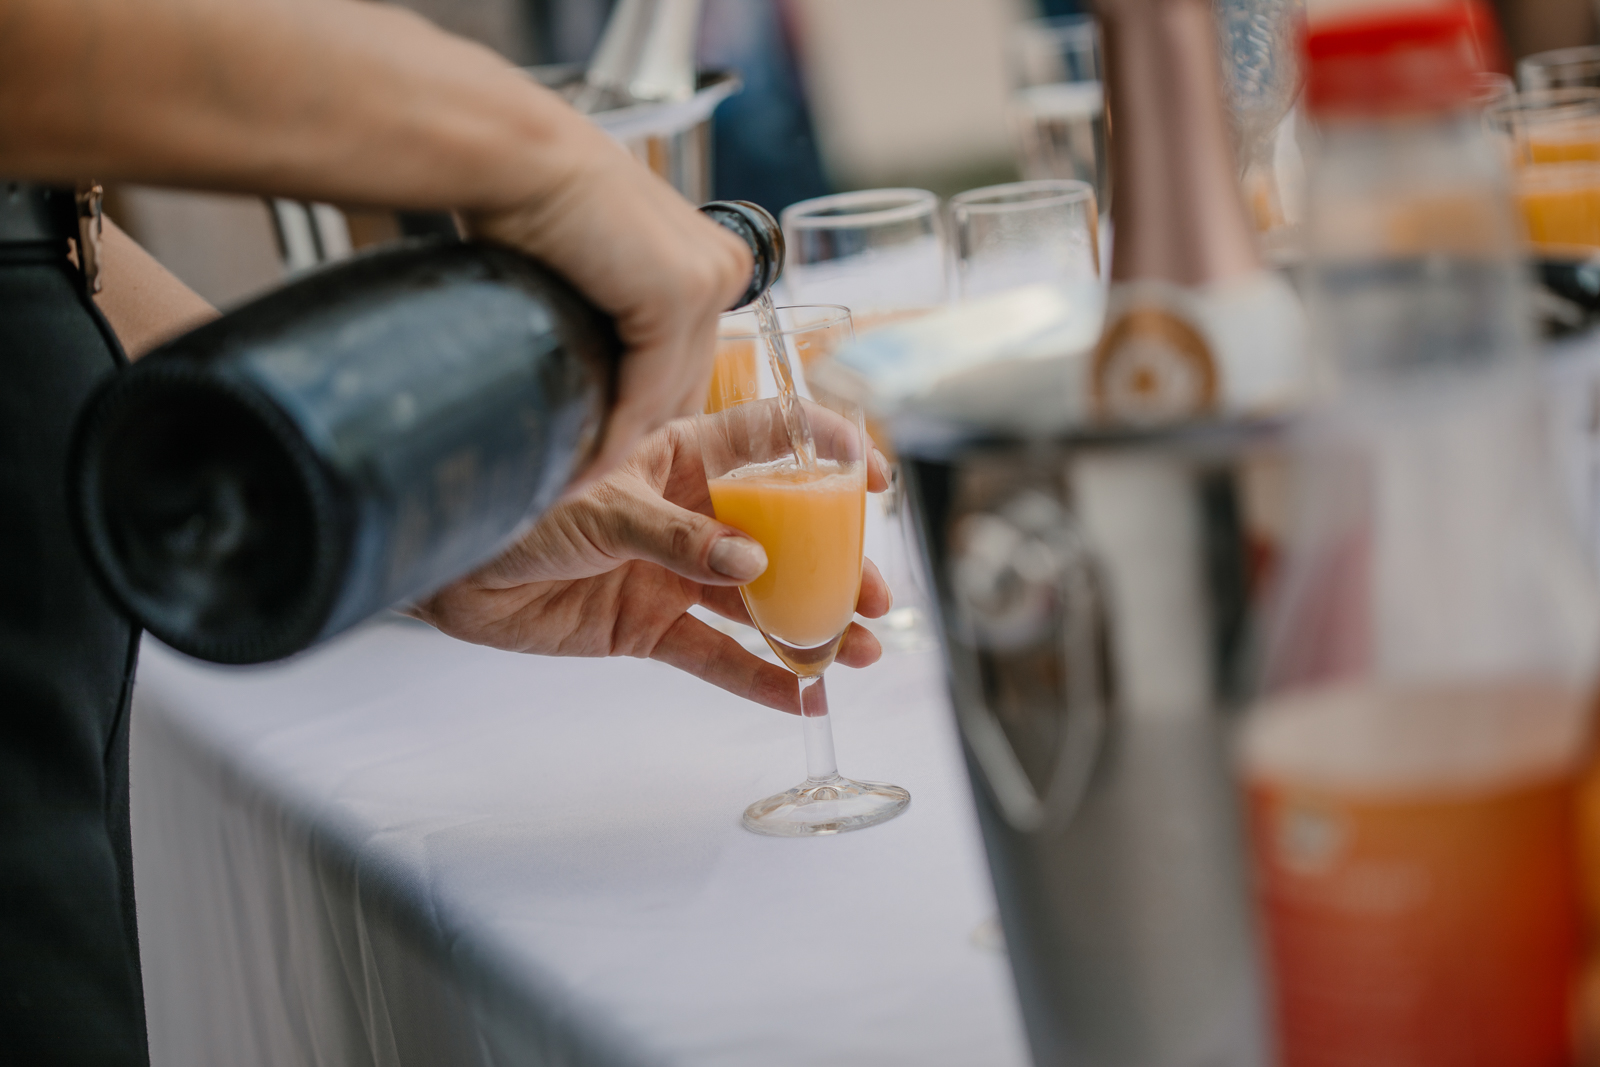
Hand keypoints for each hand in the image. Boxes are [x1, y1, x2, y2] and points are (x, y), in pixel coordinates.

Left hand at [411, 419, 893, 713]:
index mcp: (680, 455)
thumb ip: (680, 536)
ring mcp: (671, 572)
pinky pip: (713, 654)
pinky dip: (756, 677)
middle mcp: (688, 512)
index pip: (771, 441)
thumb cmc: (519, 504)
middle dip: (834, 566)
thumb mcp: (605, 507)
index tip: (872, 479)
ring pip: (757, 600)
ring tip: (861, 651)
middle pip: (782, 534)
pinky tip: (802, 694)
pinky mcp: (646, 626)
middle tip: (875, 597)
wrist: (449, 565)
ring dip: (809, 624)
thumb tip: (754, 558)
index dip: (826, 451)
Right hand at [460, 126, 751, 483]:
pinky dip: (610, 434)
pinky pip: (645, 391)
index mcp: (713, 262)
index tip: (596, 452)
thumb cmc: (534, 203)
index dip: (640, 412)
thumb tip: (596, 376)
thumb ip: (616, 314)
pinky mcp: (678, 296)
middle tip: (578, 472)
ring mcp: (708, 284)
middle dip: (631, 433)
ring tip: (570, 479)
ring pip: (665, 396)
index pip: (685, 363)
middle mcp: (724, 273)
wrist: (516, 156)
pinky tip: (577, 465)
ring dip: (617, 443)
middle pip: (682, 386)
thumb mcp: (598, 269)